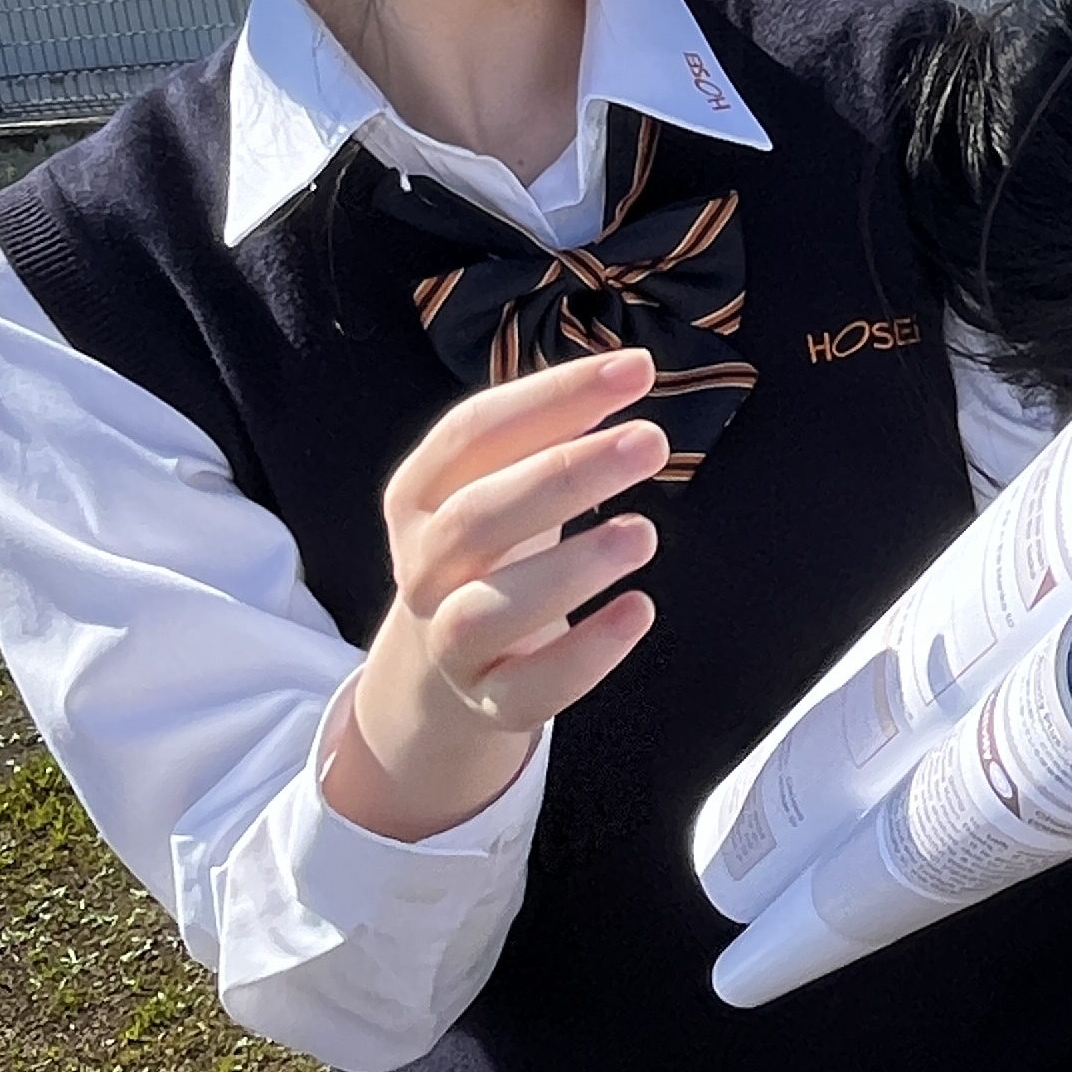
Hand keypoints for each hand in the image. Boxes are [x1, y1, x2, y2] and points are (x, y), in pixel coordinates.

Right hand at [330, 348, 669, 840]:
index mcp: (420, 496)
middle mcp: (424, 567)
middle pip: (478, 518)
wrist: (443, 670)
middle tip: (651, 440)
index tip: (637, 370)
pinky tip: (640, 610)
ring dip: (569, 569)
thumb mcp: (499, 484)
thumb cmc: (493, 550)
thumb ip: (549, 432)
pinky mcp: (492, 701)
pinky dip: (586, 653)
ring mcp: (450, 641)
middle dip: (563, 475)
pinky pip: (531, 688)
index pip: (472, 433)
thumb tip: (628, 370)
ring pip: (488, 610)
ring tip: (644, 532)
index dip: (552, 398)